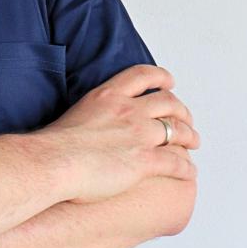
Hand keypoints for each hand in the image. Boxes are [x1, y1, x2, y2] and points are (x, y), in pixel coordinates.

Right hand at [36, 64, 199, 204]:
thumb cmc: (55, 145)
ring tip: (193, 142)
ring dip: (190, 136)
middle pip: (167, 102)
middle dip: (181, 110)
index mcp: (110, 95)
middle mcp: (129, 110)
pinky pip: (175, 163)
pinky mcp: (144, 161)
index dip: (161, 77)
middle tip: (185, 118)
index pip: (143, 76)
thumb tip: (93, 121)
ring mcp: (139, 135)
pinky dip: (186, 168)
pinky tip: (189, 172)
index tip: (169, 82)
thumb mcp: (76, 112)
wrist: (53, 161)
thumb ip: (94, 112)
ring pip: (177, 131)